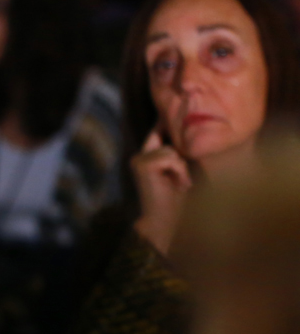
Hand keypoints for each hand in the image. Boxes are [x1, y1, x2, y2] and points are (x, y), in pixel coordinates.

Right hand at [132, 128, 191, 255]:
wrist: (169, 222)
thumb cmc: (182, 199)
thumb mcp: (184, 170)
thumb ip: (181, 153)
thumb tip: (193, 135)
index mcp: (148, 156)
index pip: (158, 129)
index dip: (167, 122)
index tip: (181, 112)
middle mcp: (140, 156)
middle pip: (168, 137)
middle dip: (182, 153)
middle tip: (184, 177)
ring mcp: (139, 160)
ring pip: (171, 149)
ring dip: (183, 166)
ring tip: (182, 183)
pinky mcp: (143, 166)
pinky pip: (171, 158)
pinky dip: (179, 171)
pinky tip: (178, 185)